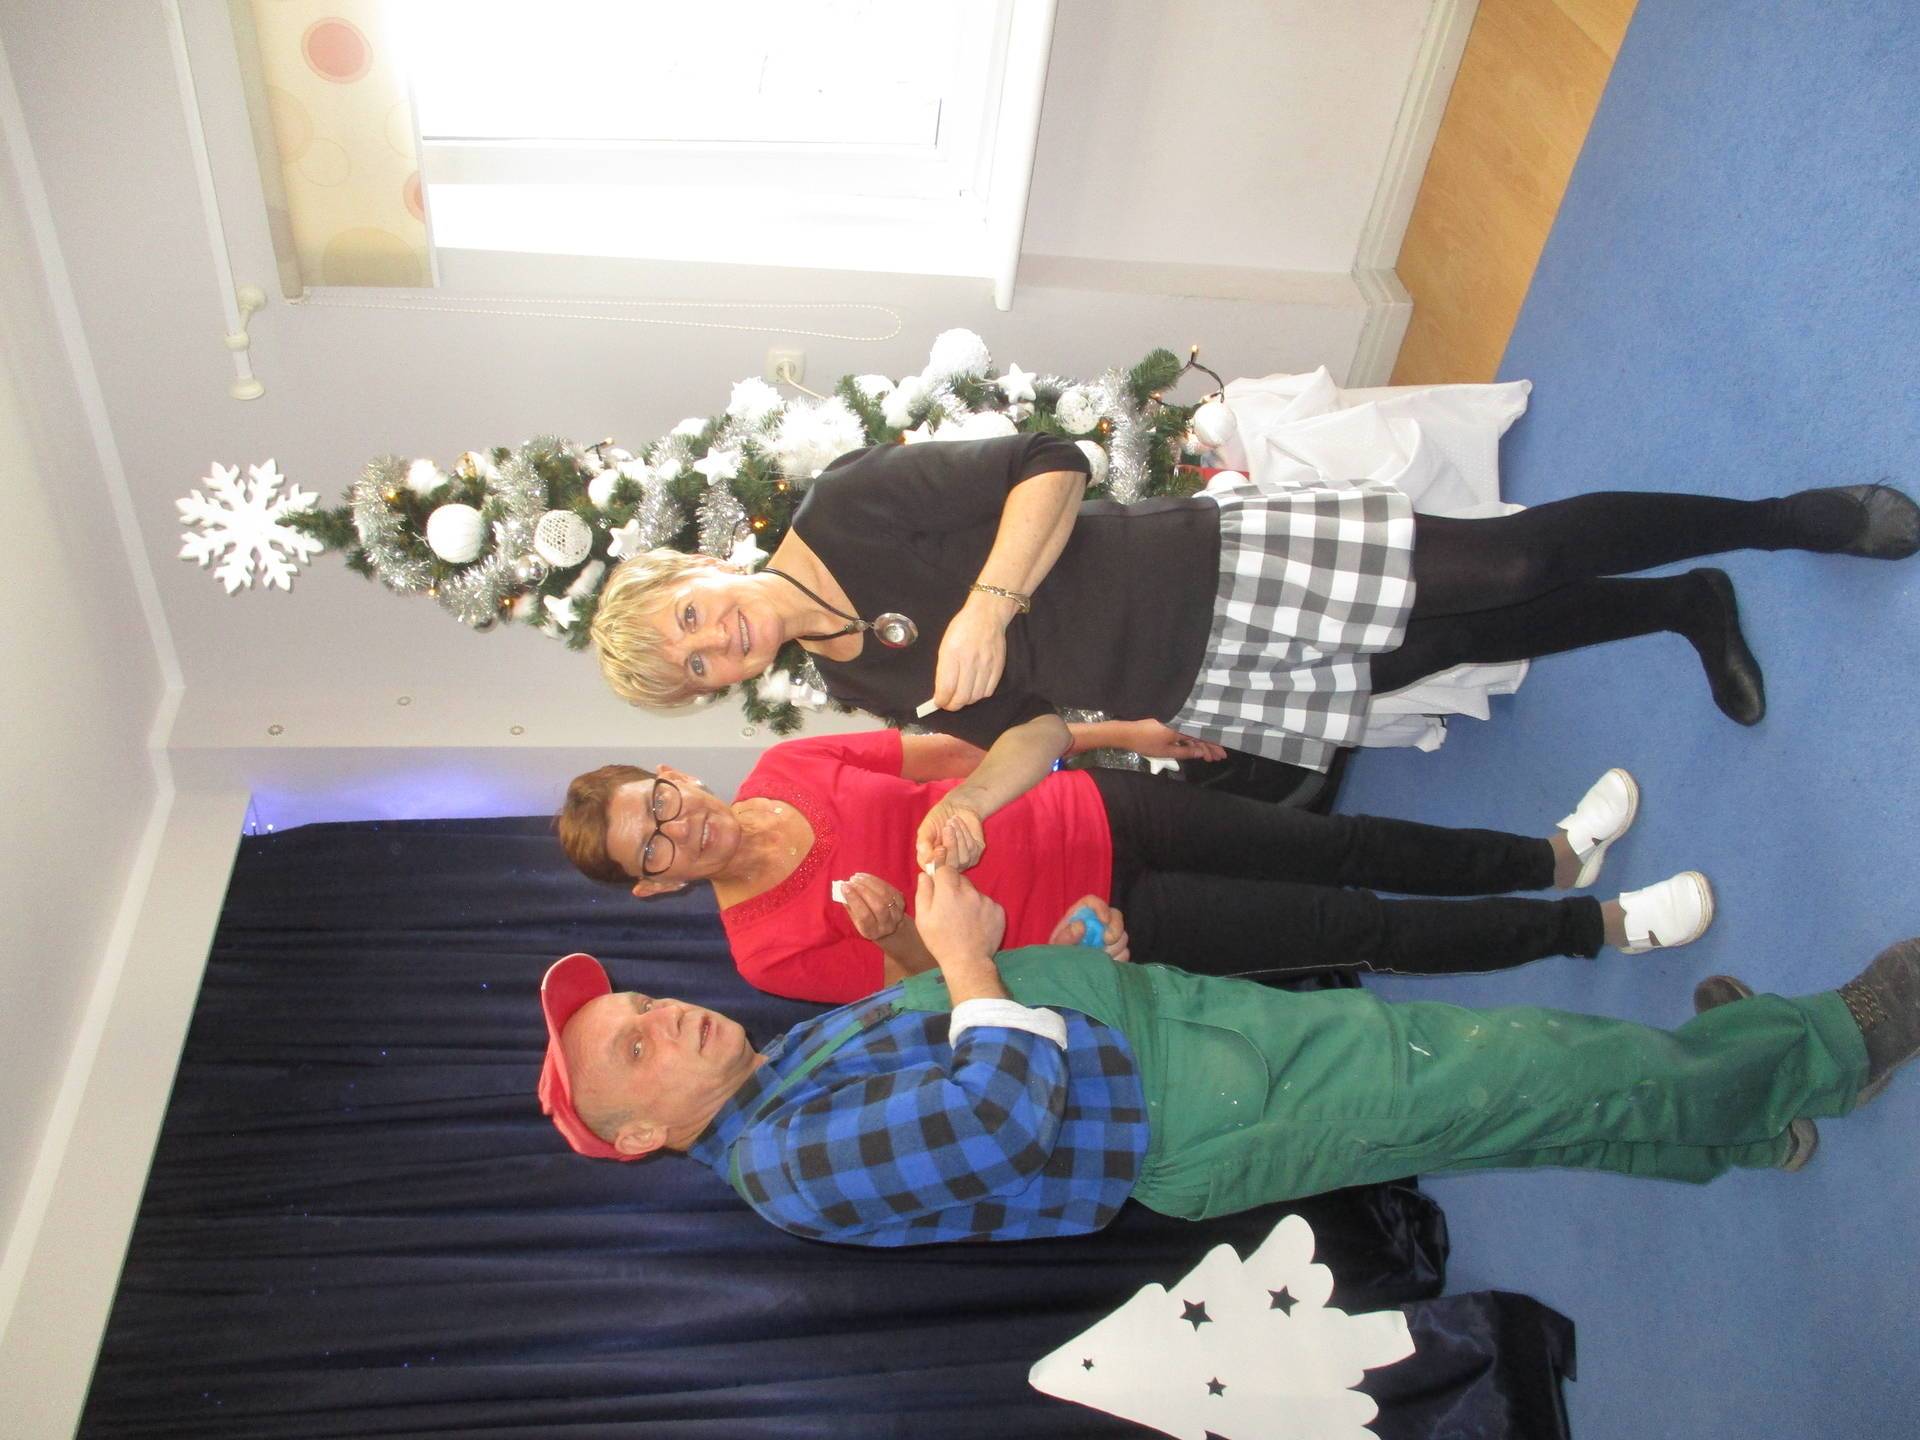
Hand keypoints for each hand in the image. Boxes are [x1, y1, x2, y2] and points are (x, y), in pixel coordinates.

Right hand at [839, 872, 907, 941]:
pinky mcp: (902, 902)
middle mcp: (887, 925)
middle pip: (877, 905)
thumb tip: (842, 889)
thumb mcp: (857, 921)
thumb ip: (850, 907)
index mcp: (872, 932)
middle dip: (862, 890)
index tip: (844, 887)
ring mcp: (896, 913)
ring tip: (856, 877)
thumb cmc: (868, 923)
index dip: (854, 900)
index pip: (864, 916)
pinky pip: (889, 888)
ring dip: (869, 882)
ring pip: (884, 894)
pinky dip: (876, 880)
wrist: (891, 928)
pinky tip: (865, 877)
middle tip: (850, 880)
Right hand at [914, 794, 986, 871]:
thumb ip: (923, 843)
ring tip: (952, 821)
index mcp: (933, 862)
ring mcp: (963, 862)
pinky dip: (965, 833)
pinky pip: (972, 848)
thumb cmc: (938, 819)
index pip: (935, 872)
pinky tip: (960, 823)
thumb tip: (926, 858)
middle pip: (951, 866)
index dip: (938, 861)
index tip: (940, 847)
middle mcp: (948, 866)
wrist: (956, 806)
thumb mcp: (926, 829)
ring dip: (958, 836)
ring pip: (963, 858)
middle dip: (951, 846)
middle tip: (947, 827)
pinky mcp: (976, 854)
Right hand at [914, 865, 1005, 968]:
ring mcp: (987, 901)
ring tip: (964, 920)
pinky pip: (987, 903)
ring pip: (975, 892)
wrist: (968, 962)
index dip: (941, 877)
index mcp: (949, 891)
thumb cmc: (940, 941)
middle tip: (950, 908)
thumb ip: (924, 892)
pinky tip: (976, 924)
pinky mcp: (999, 910)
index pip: (946, 869)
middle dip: (955, 889)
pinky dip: (982, 910)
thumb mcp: (923, 918)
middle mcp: (970, 891)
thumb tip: (925, 875)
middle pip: (961, 879)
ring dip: (969, 899)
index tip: (940, 888)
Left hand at [931, 591, 1011, 709]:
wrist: (987, 615)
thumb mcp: (945, 645)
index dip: (942, 700)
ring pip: (975, 697)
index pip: (947, 687)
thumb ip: (943, 669)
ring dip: (966, 701)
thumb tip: (942, 691)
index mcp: (952, 654)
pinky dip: (979, 695)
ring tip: (961, 696)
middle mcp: (970, 661)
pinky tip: (974, 689)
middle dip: (952, 705)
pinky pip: (988, 691)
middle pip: (962, 697)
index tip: (939, 702)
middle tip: (948, 704)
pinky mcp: (998, 667)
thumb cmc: (963, 628)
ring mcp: (986, 665)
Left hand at [1047, 894, 1130, 963]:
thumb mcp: (1057, 947)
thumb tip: (1080, 925)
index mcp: (1079, 917)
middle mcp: (1096, 924)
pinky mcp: (1116, 953)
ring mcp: (1107, 938)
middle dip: (1116, 928)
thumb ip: (1066, 936)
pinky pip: (1125, 953)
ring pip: (1123, 936)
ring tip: (1099, 958)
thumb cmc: (1057, 958)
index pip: (1093, 903)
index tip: (1104, 921)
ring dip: (1114, 947)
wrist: (1064, 977)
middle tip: (1108, 941)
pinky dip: (1117, 959)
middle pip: (1115, 915)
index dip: (1101, 907)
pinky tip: (1104, 966)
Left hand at [1127, 721, 1226, 762]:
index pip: (1202, 737)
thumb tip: (1201, 753)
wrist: (1127, 734)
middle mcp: (1180, 723)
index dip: (1213, 746)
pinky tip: (1195, 750)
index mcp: (1181, 728)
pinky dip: (1190, 743)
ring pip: (1192, 735)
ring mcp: (1174, 724)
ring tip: (1208, 757)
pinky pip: (1185, 734)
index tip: (1221, 755)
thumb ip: (1186, 752)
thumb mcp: (1167, 751)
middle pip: (1200, 735)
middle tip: (1217, 758)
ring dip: (1201, 746)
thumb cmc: (1146, 743)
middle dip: (1210, 747)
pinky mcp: (1169, 726)